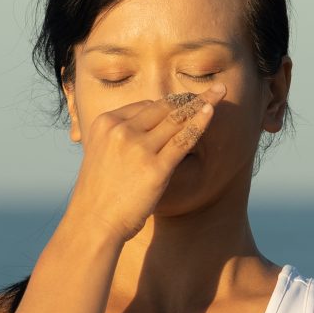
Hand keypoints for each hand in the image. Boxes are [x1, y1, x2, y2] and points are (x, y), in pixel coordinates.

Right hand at [70, 87, 222, 243]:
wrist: (93, 222)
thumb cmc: (99, 193)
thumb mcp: (101, 154)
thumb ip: (120, 138)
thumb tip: (148, 129)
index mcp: (106, 123)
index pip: (144, 106)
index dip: (168, 106)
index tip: (186, 104)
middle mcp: (121, 130)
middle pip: (162, 107)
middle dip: (190, 98)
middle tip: (213, 90)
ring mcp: (138, 148)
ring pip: (176, 120)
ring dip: (202, 104)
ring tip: (220, 92)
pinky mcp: (155, 168)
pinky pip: (183, 139)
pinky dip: (200, 124)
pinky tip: (212, 113)